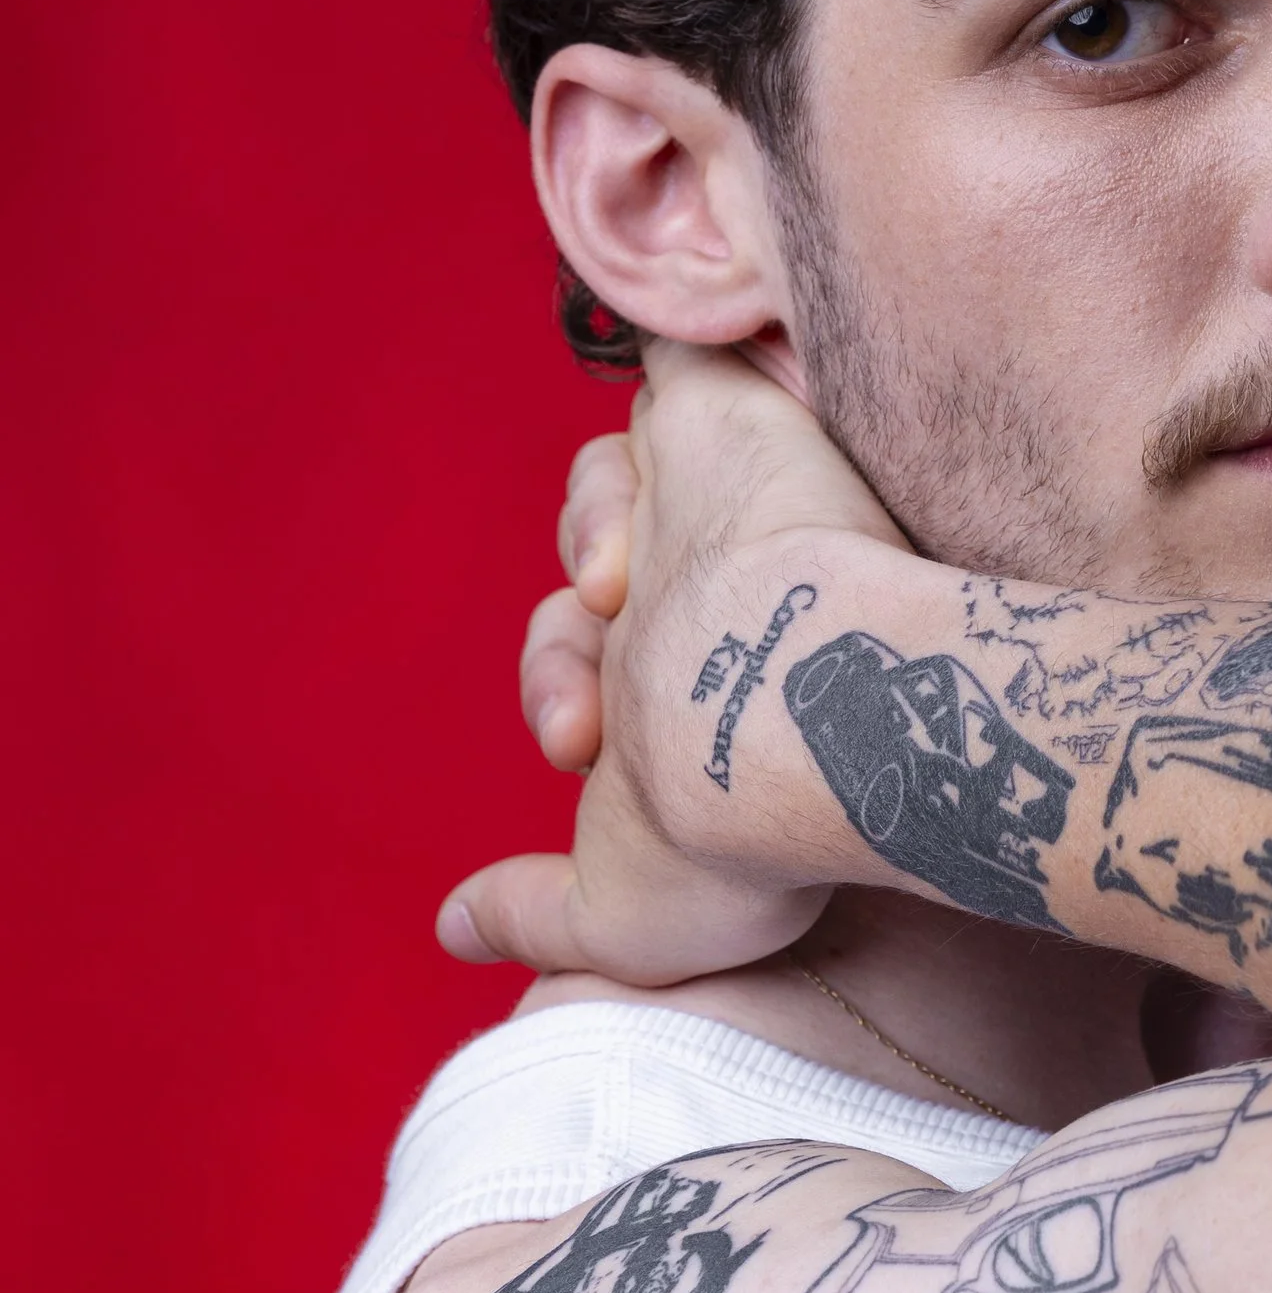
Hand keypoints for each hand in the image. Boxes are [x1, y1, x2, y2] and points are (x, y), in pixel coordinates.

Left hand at [441, 340, 910, 984]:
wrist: (797, 715)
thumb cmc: (734, 832)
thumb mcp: (622, 913)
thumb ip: (536, 915)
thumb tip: (453, 929)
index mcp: (676, 689)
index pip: (578, 652)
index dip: (555, 689)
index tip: (576, 747)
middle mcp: (705, 596)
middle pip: (589, 563)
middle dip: (564, 631)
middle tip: (591, 696)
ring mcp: (722, 503)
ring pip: (615, 471)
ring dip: (594, 525)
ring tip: (623, 589)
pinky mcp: (736, 418)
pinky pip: (676, 364)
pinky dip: (665, 368)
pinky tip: (673, 399)